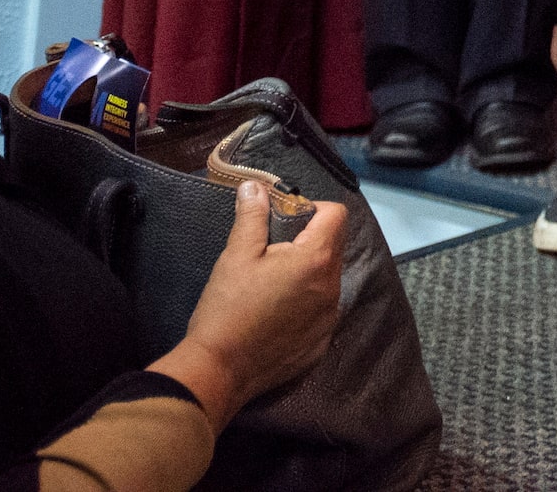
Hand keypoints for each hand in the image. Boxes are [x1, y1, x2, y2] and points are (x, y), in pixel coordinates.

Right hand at [153, 181, 347, 428]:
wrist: (219, 371)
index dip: (313, 209)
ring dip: (308, 273)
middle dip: (309, 239)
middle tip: (272, 250)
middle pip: (333, 246)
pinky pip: (322, 310)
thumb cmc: (227, 308)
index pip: (337, 215)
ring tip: (272, 284)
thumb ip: (252, 216)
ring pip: (328, 279)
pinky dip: (306, 303)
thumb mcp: (236, 255)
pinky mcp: (321, 343)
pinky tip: (275, 313)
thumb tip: (255, 186)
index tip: (286, 219)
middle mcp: (333, 288)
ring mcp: (330, 319)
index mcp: (317, 260)